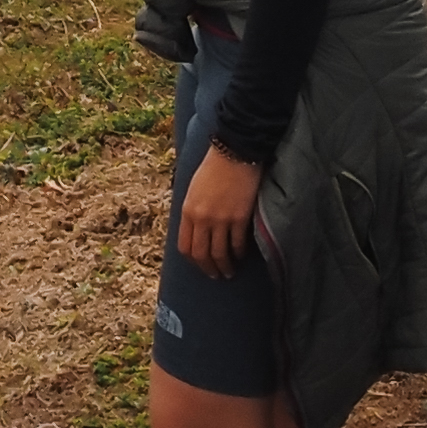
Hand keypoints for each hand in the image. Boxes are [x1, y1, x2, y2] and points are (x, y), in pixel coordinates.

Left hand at [177, 144, 262, 275]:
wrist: (235, 152)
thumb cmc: (214, 166)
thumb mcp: (194, 188)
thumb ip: (193, 210)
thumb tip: (196, 230)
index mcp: (188, 211)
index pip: (185, 246)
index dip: (192, 261)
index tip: (200, 265)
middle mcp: (202, 218)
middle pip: (201, 254)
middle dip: (208, 269)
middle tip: (216, 275)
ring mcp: (221, 219)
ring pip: (220, 254)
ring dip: (225, 266)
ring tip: (230, 271)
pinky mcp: (239, 218)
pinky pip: (238, 244)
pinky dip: (239, 253)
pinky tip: (241, 255)